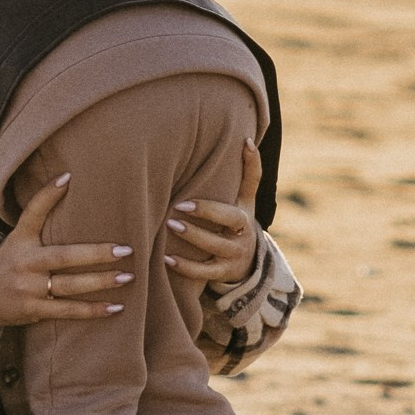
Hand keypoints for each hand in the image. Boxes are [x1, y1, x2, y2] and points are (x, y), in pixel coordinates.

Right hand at [0, 174, 131, 334]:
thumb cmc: (7, 263)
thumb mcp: (17, 238)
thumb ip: (39, 220)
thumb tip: (67, 185)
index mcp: (20, 240)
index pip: (33, 212)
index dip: (47, 195)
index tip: (68, 178)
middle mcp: (25, 263)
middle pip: (64, 257)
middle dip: (96, 254)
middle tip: (125, 250)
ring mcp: (29, 288)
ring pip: (70, 286)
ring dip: (100, 282)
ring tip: (127, 277)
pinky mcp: (33, 310)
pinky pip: (67, 311)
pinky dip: (91, 311)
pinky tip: (115, 307)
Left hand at [164, 141, 261, 293]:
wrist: (246, 261)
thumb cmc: (238, 221)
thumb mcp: (246, 200)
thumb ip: (249, 173)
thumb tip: (247, 139)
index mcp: (244, 217)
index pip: (234, 206)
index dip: (214, 202)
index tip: (186, 200)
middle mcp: (242, 237)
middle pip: (227, 224)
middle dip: (203, 215)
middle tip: (176, 209)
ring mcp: (233, 258)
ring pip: (213, 249)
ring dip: (191, 240)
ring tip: (168, 227)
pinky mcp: (222, 274)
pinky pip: (203, 273)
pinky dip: (185, 267)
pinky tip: (166, 258)